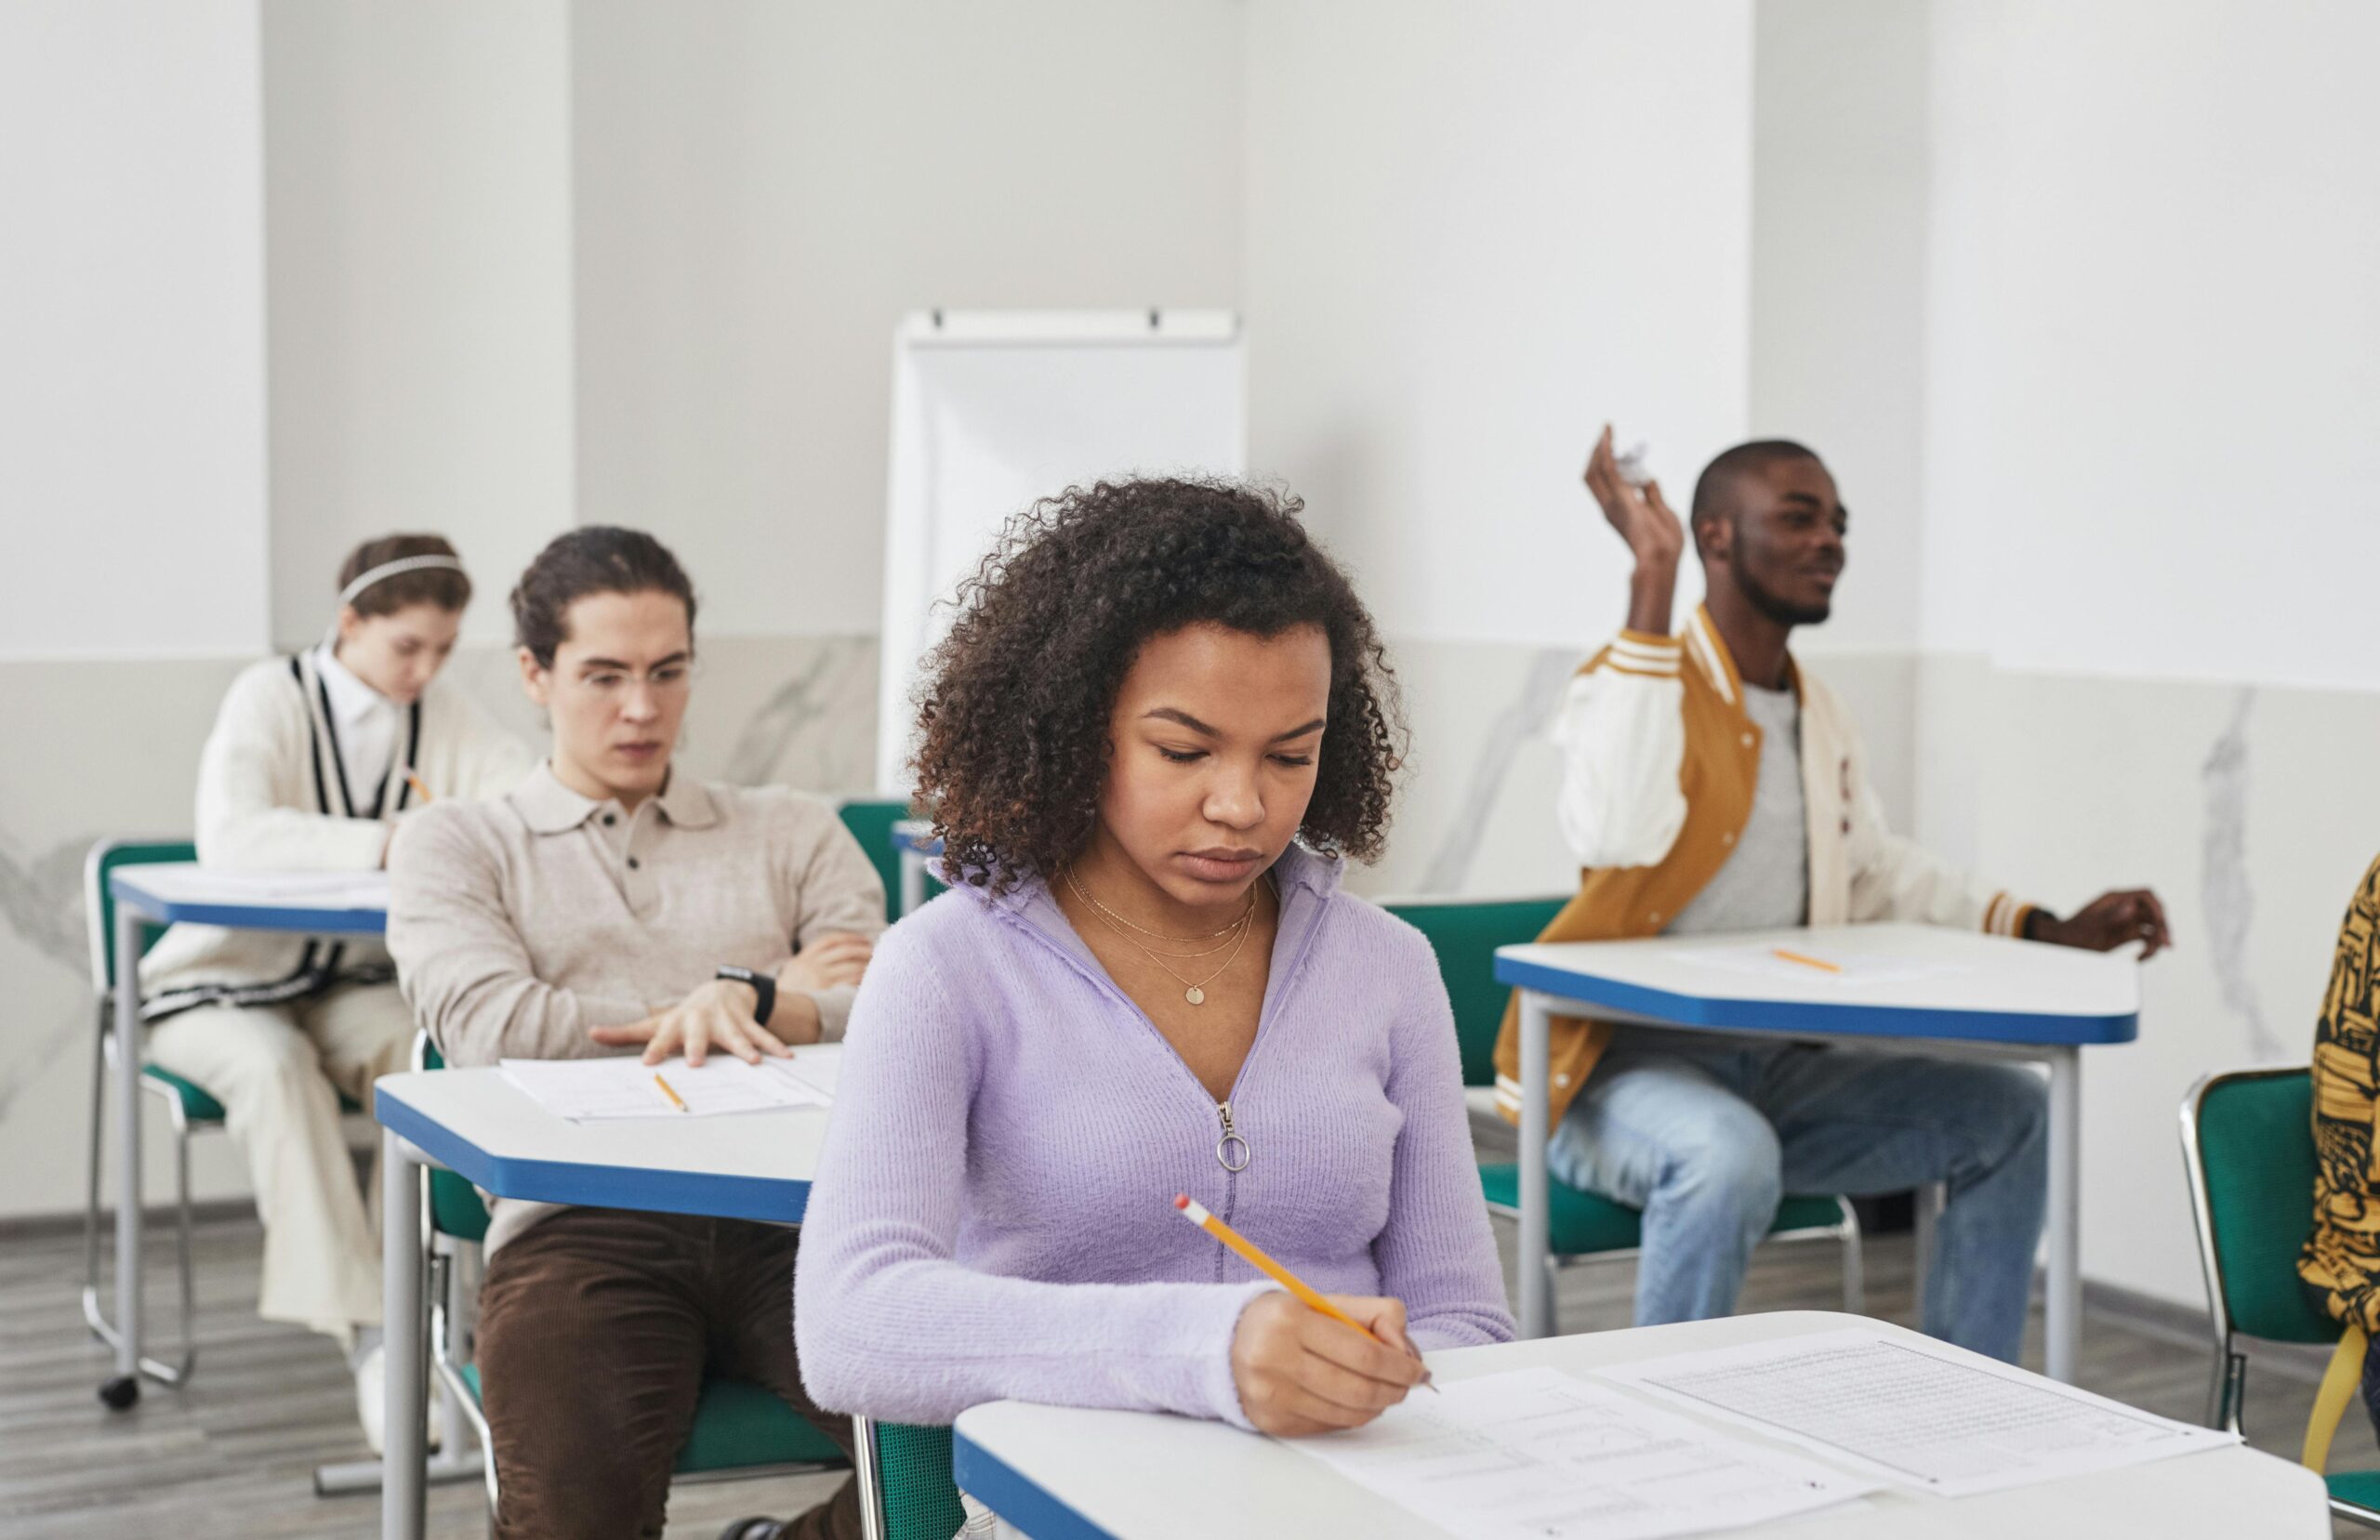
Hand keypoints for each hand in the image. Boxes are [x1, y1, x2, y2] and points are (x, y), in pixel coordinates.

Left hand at [589, 978, 788, 1065]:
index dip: (655, 1049)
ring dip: (745, 1048)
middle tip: (697, 1062)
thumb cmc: (683, 1016)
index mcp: (676, 1024)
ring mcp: (726, 1021)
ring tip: (754, 1062)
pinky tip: (787, 1057)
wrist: (721, 992)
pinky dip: (774, 1046)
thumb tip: (591, 1032)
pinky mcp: (747, 1022)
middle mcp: (700, 1021)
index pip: (662, 1038)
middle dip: (698, 1047)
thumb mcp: (656, 1022)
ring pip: (736, 1035)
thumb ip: (625, 1033)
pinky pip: (762, 1035)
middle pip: (698, 1035)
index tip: (647, 1062)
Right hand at [779, 933, 872, 995]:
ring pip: (852, 966)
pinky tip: (870, 981)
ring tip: (877, 967)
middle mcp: (812, 966)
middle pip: (845, 951)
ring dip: (867, 965)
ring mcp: (819, 979)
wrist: (774, 1013)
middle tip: (875, 952)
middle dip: (864, 950)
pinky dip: (863, 979)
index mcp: (804, 958)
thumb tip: (836, 952)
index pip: (831, 940)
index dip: (850, 938)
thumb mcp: (793, 972)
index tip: (863, 940)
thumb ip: (810, 960)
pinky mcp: (826, 993)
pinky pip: (851, 982)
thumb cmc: (789, 995)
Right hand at [1229, 1292, 1422, 1436]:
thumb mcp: (1326, 1301)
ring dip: (1377, 1406)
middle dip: (1394, 1389)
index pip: (1364, 1354)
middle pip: (1358, 1390)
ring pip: (1347, 1414)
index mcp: (1290, 1321)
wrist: (1228, 1341)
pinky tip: (1352, 1400)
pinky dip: (1350, 1415)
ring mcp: (1272, 1396)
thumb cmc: (1286, 1319)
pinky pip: (1328, 1426)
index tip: (1417, 1369)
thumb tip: (1406, 1350)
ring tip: (1382, 1391)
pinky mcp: (1272, 1422)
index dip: (1399, 1366)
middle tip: (1406, 1385)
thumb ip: (1375, 1314)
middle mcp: (1275, 1360)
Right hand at [1583, 424, 1684, 634]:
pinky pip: (1609, 469)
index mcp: (1618, 512)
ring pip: (1595, 470)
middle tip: (1606, 435)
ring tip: (1607, 431)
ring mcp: (1612, 504)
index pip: (1602, 484)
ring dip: (1600, 448)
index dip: (1603, 465)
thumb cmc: (1666, 544)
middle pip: (1591, 475)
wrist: (1662, 560)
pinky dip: (1606, 450)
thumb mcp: (1662, 513)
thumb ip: (1653, 495)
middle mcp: (1609, 507)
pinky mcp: (1621, 499)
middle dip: (1596, 453)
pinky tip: (1608, 435)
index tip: (1613, 446)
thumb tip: (1648, 479)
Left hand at [2032, 889, 2171, 959]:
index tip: (2161, 925)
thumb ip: (2111, 915)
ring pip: (2152, 927)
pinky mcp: (2125, 934)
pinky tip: (2138, 960)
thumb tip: (2131, 906)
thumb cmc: (2072, 933)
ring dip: (2156, 941)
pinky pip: (2145, 939)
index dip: (2158, 908)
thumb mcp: (2090, 926)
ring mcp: (2125, 921)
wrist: (2060, 944)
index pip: (2146, 896)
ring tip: (2147, 957)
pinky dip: (2147, 949)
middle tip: (2165, 945)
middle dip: (2162, 928)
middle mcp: (2124, 907)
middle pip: (2153, 913)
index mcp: (2116, 899)